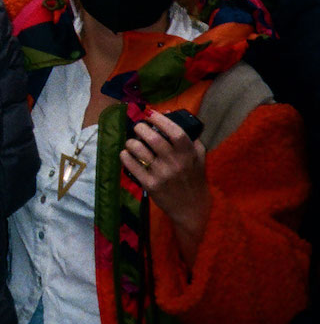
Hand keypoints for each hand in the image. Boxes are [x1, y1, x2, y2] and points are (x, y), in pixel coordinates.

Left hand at [122, 112, 210, 249]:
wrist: (192, 209)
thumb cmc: (194, 178)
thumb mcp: (198, 157)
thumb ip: (188, 136)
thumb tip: (166, 114)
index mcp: (189, 155)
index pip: (175, 132)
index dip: (160, 119)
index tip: (150, 114)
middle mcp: (175, 163)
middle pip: (153, 138)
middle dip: (140, 128)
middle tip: (138, 127)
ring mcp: (162, 174)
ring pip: (138, 149)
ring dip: (131, 141)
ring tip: (132, 142)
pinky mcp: (150, 185)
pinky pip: (131, 165)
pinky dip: (125, 155)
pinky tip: (127, 154)